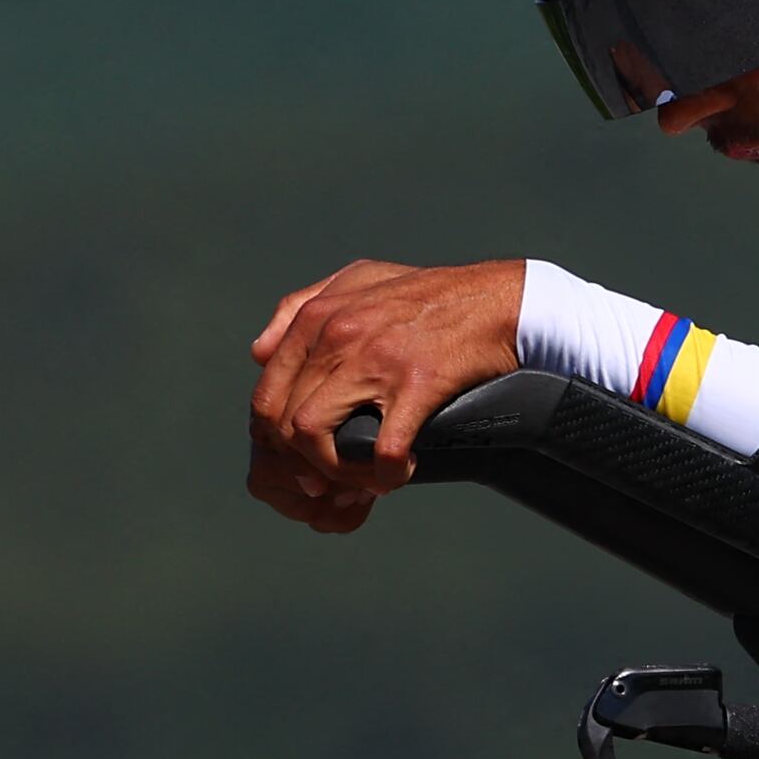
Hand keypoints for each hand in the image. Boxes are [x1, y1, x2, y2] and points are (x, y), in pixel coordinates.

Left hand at [246, 258, 527, 533]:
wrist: (499, 300)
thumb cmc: (431, 294)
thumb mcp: (356, 280)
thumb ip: (300, 308)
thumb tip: (259, 351)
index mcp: (317, 318)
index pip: (267, 395)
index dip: (278, 440)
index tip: (306, 458)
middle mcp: (336, 336)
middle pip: (284, 422)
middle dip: (303, 461)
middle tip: (333, 478)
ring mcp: (374, 361)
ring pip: (313, 436)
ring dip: (335, 470)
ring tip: (364, 477)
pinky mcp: (416, 384)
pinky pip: (383, 449)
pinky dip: (387, 474)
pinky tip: (402, 472)